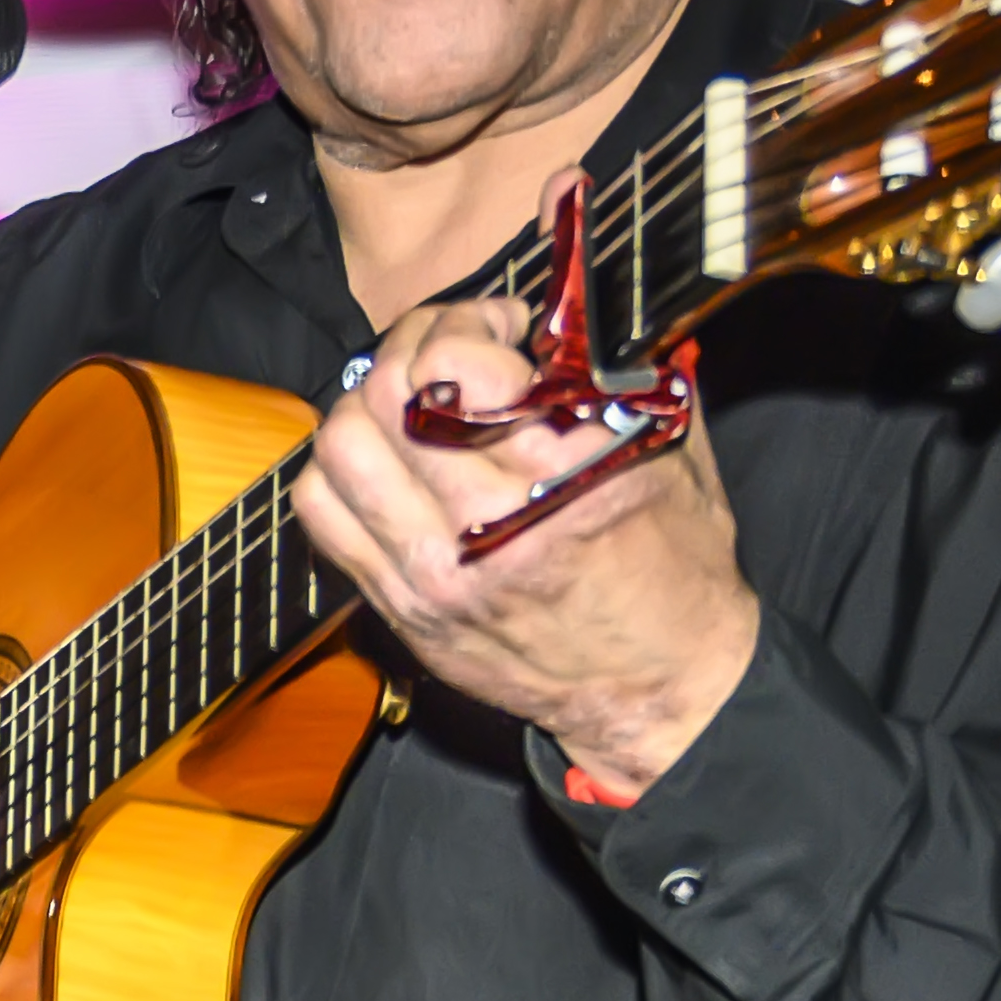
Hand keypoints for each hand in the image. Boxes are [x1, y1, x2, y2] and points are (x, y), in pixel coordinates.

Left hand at [290, 305, 762, 796]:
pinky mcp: (403, 607)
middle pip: (387, 394)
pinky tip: (385, 465)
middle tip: (448, 351)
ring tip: (409, 406)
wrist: (660, 686)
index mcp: (569, 473)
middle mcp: (491, 521)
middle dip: (414, 346)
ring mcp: (436, 570)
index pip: (455, 365)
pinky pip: (322, 514)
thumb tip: (560, 314)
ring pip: (341, 448)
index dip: (468, 322)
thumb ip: (616, 376)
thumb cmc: (678, 565)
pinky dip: (340, 472)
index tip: (501, 329)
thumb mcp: (674, 452)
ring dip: (367, 405)